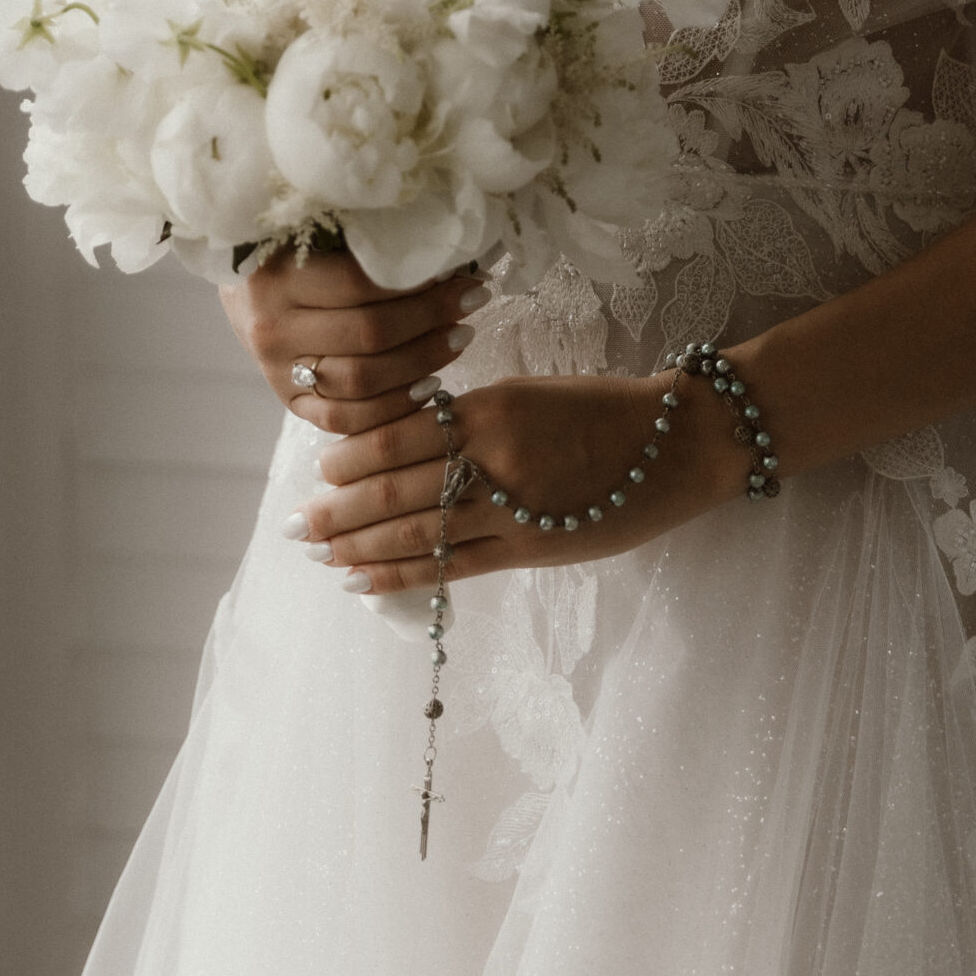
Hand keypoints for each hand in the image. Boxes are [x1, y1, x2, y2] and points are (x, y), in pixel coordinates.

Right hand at [219, 248, 480, 434]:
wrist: (241, 286)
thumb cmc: (290, 248)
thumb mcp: (316, 231)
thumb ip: (367, 239)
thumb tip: (445, 241)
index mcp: (278, 277)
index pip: (361, 284)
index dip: (419, 282)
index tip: (463, 272)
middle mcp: (274, 329)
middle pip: (368, 335)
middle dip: (431, 319)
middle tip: (473, 301)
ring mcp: (278, 372)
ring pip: (361, 383)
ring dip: (422, 362)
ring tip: (461, 337)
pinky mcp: (289, 401)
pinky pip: (346, 420)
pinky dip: (393, 409)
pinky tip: (430, 388)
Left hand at [291, 370, 744, 592]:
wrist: (679, 441)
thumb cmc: (603, 408)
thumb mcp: (529, 393)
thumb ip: (470, 417)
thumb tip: (403, 440)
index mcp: (492, 407)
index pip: (400, 435)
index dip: (352, 459)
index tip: (318, 472)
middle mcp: (496, 457)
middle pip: (398, 489)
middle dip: (340, 511)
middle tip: (296, 526)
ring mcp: (514, 507)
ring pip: (418, 533)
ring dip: (360, 548)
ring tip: (320, 556)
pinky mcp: (532, 546)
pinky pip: (453, 568)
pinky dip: (405, 576)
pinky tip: (366, 581)